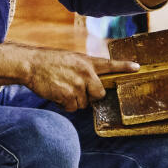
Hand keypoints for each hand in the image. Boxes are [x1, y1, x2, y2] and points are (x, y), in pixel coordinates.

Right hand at [20, 47, 139, 111]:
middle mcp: (85, 73)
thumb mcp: (70, 59)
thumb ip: (83, 70)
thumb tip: (92, 87)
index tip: (137, 68)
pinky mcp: (69, 95)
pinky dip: (64, 104)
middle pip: (99, 93)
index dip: (124, 67)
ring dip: (73, 100)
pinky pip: (72, 108)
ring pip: (83, 103)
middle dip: (90, 96)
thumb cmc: (48, 62)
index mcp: (86, 61)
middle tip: (75, 89)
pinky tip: (56, 93)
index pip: (109, 64)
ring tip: (60, 87)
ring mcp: (78, 84)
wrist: (30, 64)